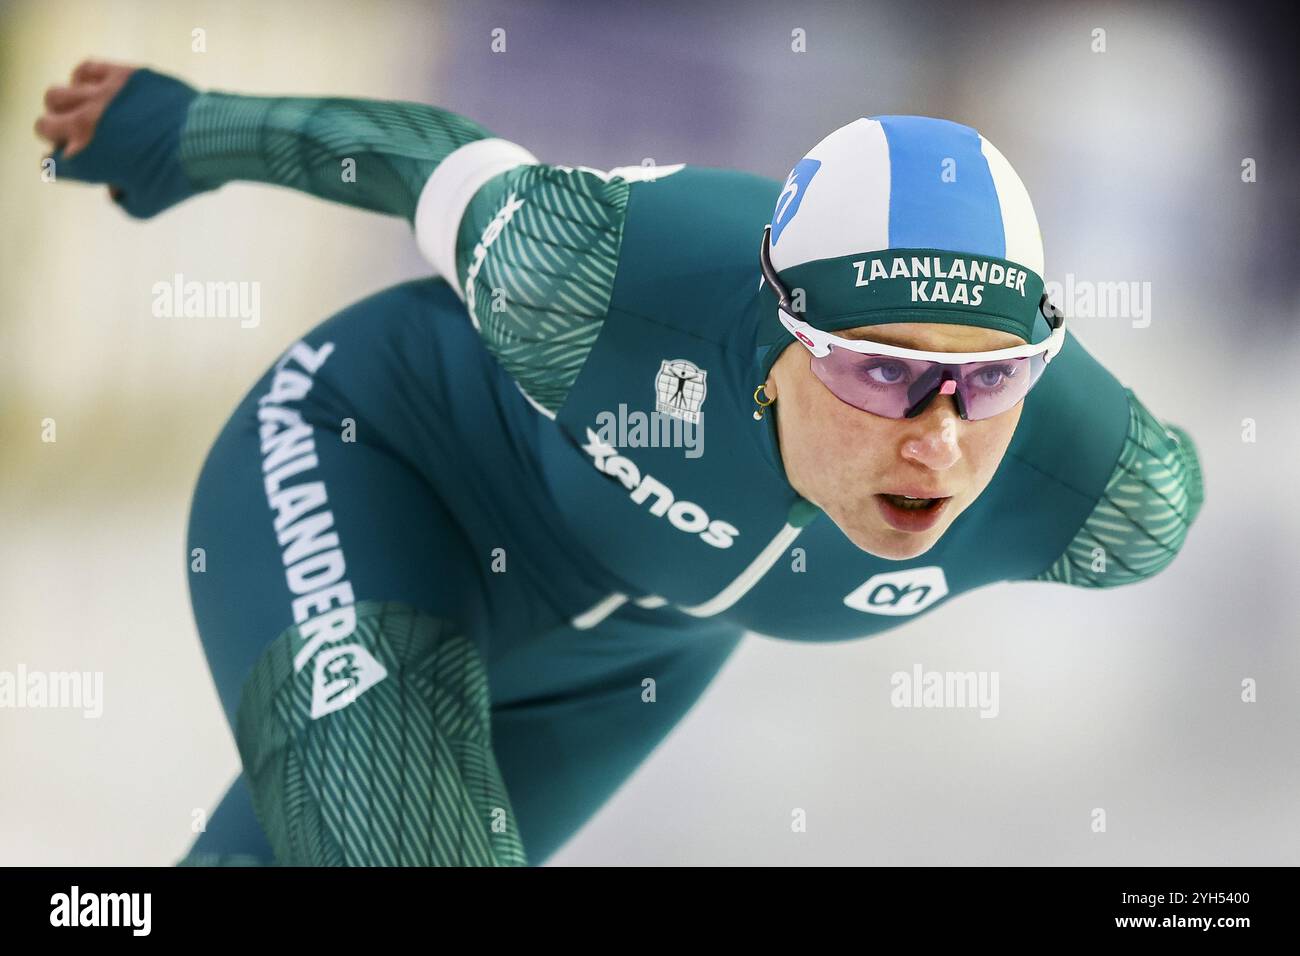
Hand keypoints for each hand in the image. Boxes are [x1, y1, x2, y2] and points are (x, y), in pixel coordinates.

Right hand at [34, 61, 205, 218]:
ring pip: (57, 95)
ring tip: (84, 115)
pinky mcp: (122, 76)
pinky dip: (82, 80)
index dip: (68, 170)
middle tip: (77, 143)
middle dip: (56, 138)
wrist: (208, 139)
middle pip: (45, 126)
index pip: (54, 165)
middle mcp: (86, 125)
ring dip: (64, 108)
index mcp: (87, 161)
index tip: (87, 170)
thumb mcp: (148, 205)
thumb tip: (116, 188)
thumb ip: (123, 199)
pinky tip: (95, 91)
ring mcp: (102, 97)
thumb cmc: (180, 177)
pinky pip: (86, 69)